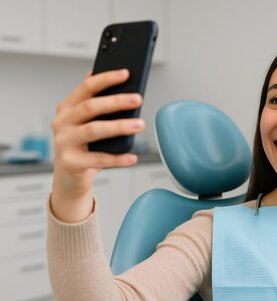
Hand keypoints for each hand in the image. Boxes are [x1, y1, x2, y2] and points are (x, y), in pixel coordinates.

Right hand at [50, 69, 145, 221]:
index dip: (106, 79)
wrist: (70, 178)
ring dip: (119, 126)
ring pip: (94, 130)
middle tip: (138, 98)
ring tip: (140, 125)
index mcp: (67, 108)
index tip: (126, 73)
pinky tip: (133, 157)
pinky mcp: (70, 163)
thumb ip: (99, 106)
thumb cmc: (85, 146)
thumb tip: (122, 85)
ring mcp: (63, 142)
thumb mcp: (89, 123)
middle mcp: (62, 122)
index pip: (86, 88)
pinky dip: (118, 158)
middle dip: (116, 101)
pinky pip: (98, 159)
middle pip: (90, 107)